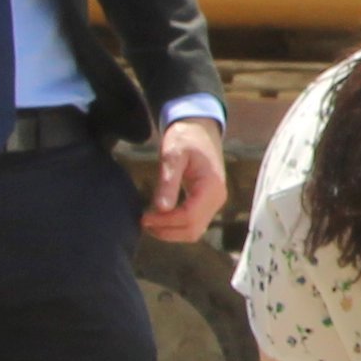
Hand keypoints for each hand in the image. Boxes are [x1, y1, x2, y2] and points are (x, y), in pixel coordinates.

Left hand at [142, 123, 228, 242]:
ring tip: (149, 222)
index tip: (143, 218)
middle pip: (193, 229)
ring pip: (194, 231)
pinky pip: (194, 223)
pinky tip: (160, 217)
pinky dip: (177, 226)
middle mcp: (217, 198)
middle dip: (167, 231)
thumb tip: (161, 209)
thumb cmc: (185, 138)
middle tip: (143, 222)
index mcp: (211, 187)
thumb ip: (168, 182)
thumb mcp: (173, 155)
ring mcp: (215, 202)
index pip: (189, 217)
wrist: (199, 128)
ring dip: (171, 231)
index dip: (165, 222)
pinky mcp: (208, 203)